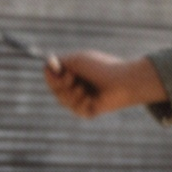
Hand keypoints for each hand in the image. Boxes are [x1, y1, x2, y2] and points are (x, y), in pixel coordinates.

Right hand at [43, 50, 167, 117]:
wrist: (123, 80)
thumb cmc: (102, 68)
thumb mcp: (77, 60)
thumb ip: (59, 62)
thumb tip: (48, 63)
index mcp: (74, 72)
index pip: (51, 77)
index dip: (53, 77)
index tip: (67, 72)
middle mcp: (77, 85)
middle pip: (55, 90)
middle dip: (61, 85)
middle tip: (74, 79)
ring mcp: (83, 99)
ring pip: (63, 100)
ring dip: (71, 93)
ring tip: (84, 89)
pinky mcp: (90, 111)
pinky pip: (76, 110)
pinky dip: (82, 102)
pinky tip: (93, 99)